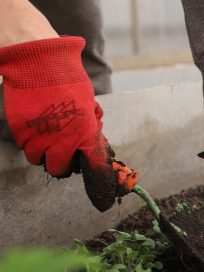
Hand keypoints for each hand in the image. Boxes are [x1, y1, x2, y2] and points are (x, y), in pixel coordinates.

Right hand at [0, 36, 128, 210]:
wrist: (40, 64)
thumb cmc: (70, 82)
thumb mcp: (89, 106)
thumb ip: (91, 128)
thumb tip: (94, 145)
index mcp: (85, 133)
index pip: (94, 165)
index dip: (98, 179)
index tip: (101, 192)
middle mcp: (62, 139)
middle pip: (59, 170)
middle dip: (62, 166)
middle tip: (64, 156)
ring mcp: (38, 136)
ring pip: (38, 160)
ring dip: (43, 155)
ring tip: (48, 140)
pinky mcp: (20, 130)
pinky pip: (24, 146)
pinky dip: (29, 143)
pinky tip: (36, 129)